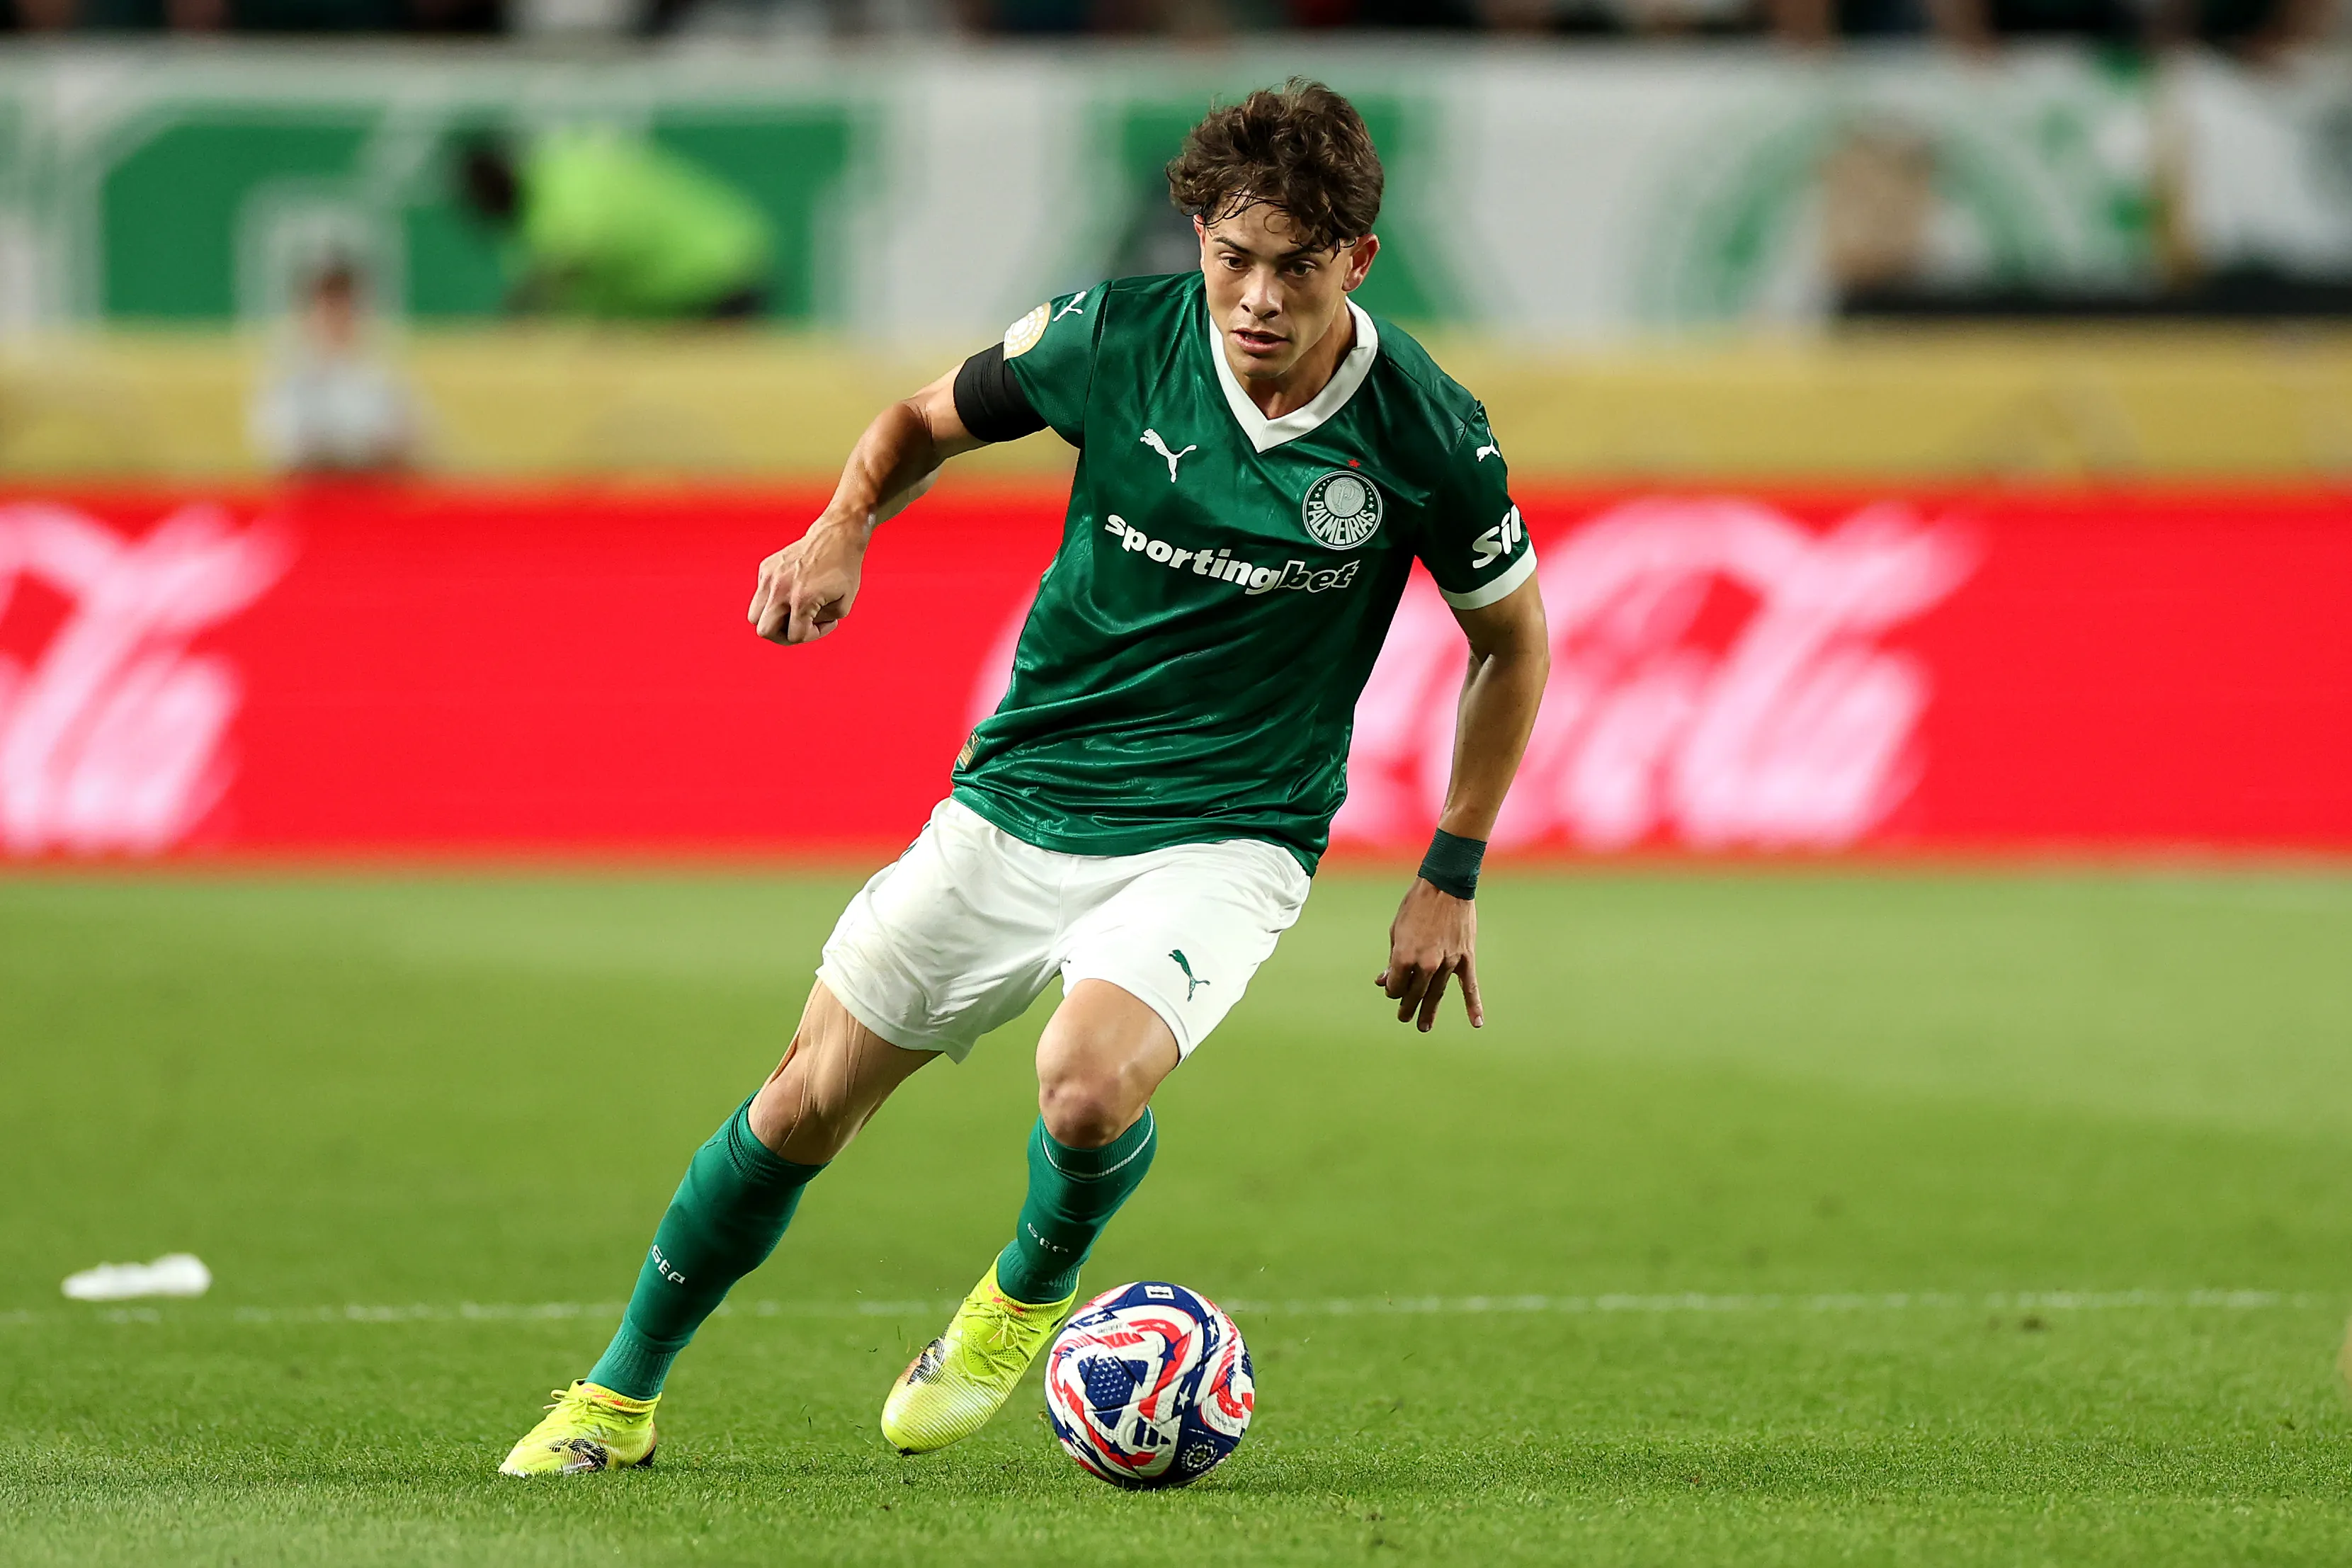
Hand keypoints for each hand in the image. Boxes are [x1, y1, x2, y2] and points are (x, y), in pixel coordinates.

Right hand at [749, 515, 866, 643]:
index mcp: (802, 600)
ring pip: (754, 615)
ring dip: (773, 619)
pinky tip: (793, 591)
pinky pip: (760, 595)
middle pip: (763, 631)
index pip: (794, 636)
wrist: (837, 536)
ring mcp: (770, 577)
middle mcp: (781, 589)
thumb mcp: (843, 606)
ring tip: (792, 612)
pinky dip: (774, 600)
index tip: (824, 621)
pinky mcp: (765, 568)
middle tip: (800, 625)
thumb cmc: (844, 571)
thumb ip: (820, 625)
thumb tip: (800, 627)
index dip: (811, 635)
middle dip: (783, 635)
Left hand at [1376, 878, 1482, 1032]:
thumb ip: (1392, 959)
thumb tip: (1384, 980)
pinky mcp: (1465, 957)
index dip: (1391, 989)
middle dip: (1407, 1006)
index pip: (1395, 986)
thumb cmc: (1416, 905)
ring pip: (1437, 993)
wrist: (1445, 884)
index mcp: (1404, 956)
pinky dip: (1474, 1005)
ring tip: (1423, 1027)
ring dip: (1429, 1011)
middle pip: (1415, 993)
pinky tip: (1476, 1023)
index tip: (1391, 986)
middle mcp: (1426, 963)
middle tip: (1405, 1018)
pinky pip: (1470, 986)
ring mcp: (1448, 962)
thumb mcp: (1396, 931)